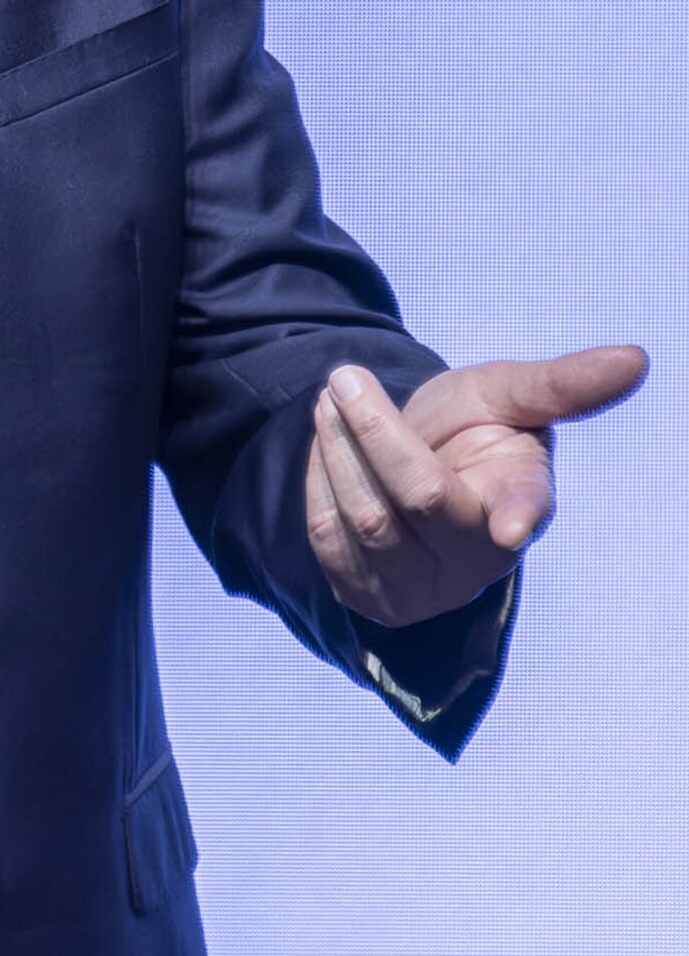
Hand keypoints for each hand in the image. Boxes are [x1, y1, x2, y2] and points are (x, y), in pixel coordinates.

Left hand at [305, 344, 647, 628]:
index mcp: (524, 502)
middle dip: (372, 430)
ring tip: (330, 399)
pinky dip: (319, 480)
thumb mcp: (507, 394)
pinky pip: (328, 538)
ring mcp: (425, 588)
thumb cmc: (471, 427)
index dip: (518, 513)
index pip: (524, 508)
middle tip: (344, 376)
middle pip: (418, 497)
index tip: (512, 524)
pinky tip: (326, 447)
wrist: (412, 466)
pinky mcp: (372, 598)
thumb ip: (561, 383)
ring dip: (337, 448)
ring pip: (365, 519)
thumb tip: (635, 357)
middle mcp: (480, 559)